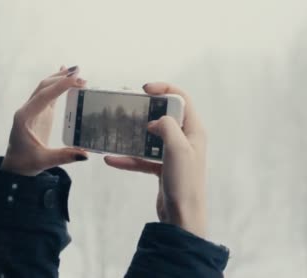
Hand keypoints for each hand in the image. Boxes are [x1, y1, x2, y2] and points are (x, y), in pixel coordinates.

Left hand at [1, 66, 88, 175]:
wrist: (15, 167)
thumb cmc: (25, 163)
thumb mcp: (44, 161)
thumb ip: (64, 156)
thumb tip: (86, 154)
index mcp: (25, 118)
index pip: (44, 96)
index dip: (60, 86)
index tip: (75, 78)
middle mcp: (27, 110)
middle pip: (44, 87)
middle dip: (62, 79)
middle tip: (81, 76)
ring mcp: (33, 110)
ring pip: (45, 87)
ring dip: (60, 78)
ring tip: (77, 72)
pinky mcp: (39, 112)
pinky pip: (48, 94)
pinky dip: (57, 84)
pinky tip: (65, 74)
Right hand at [104, 83, 206, 237]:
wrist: (182, 218)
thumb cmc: (185, 182)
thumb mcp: (178, 148)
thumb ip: (167, 126)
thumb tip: (155, 120)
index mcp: (194, 130)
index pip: (181, 99)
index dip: (164, 89)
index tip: (144, 90)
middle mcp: (186, 139)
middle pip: (164, 115)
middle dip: (144, 111)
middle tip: (126, 108)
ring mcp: (174, 154)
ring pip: (151, 136)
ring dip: (133, 134)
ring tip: (114, 130)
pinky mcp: (163, 168)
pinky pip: (143, 158)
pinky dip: (129, 158)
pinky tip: (111, 159)